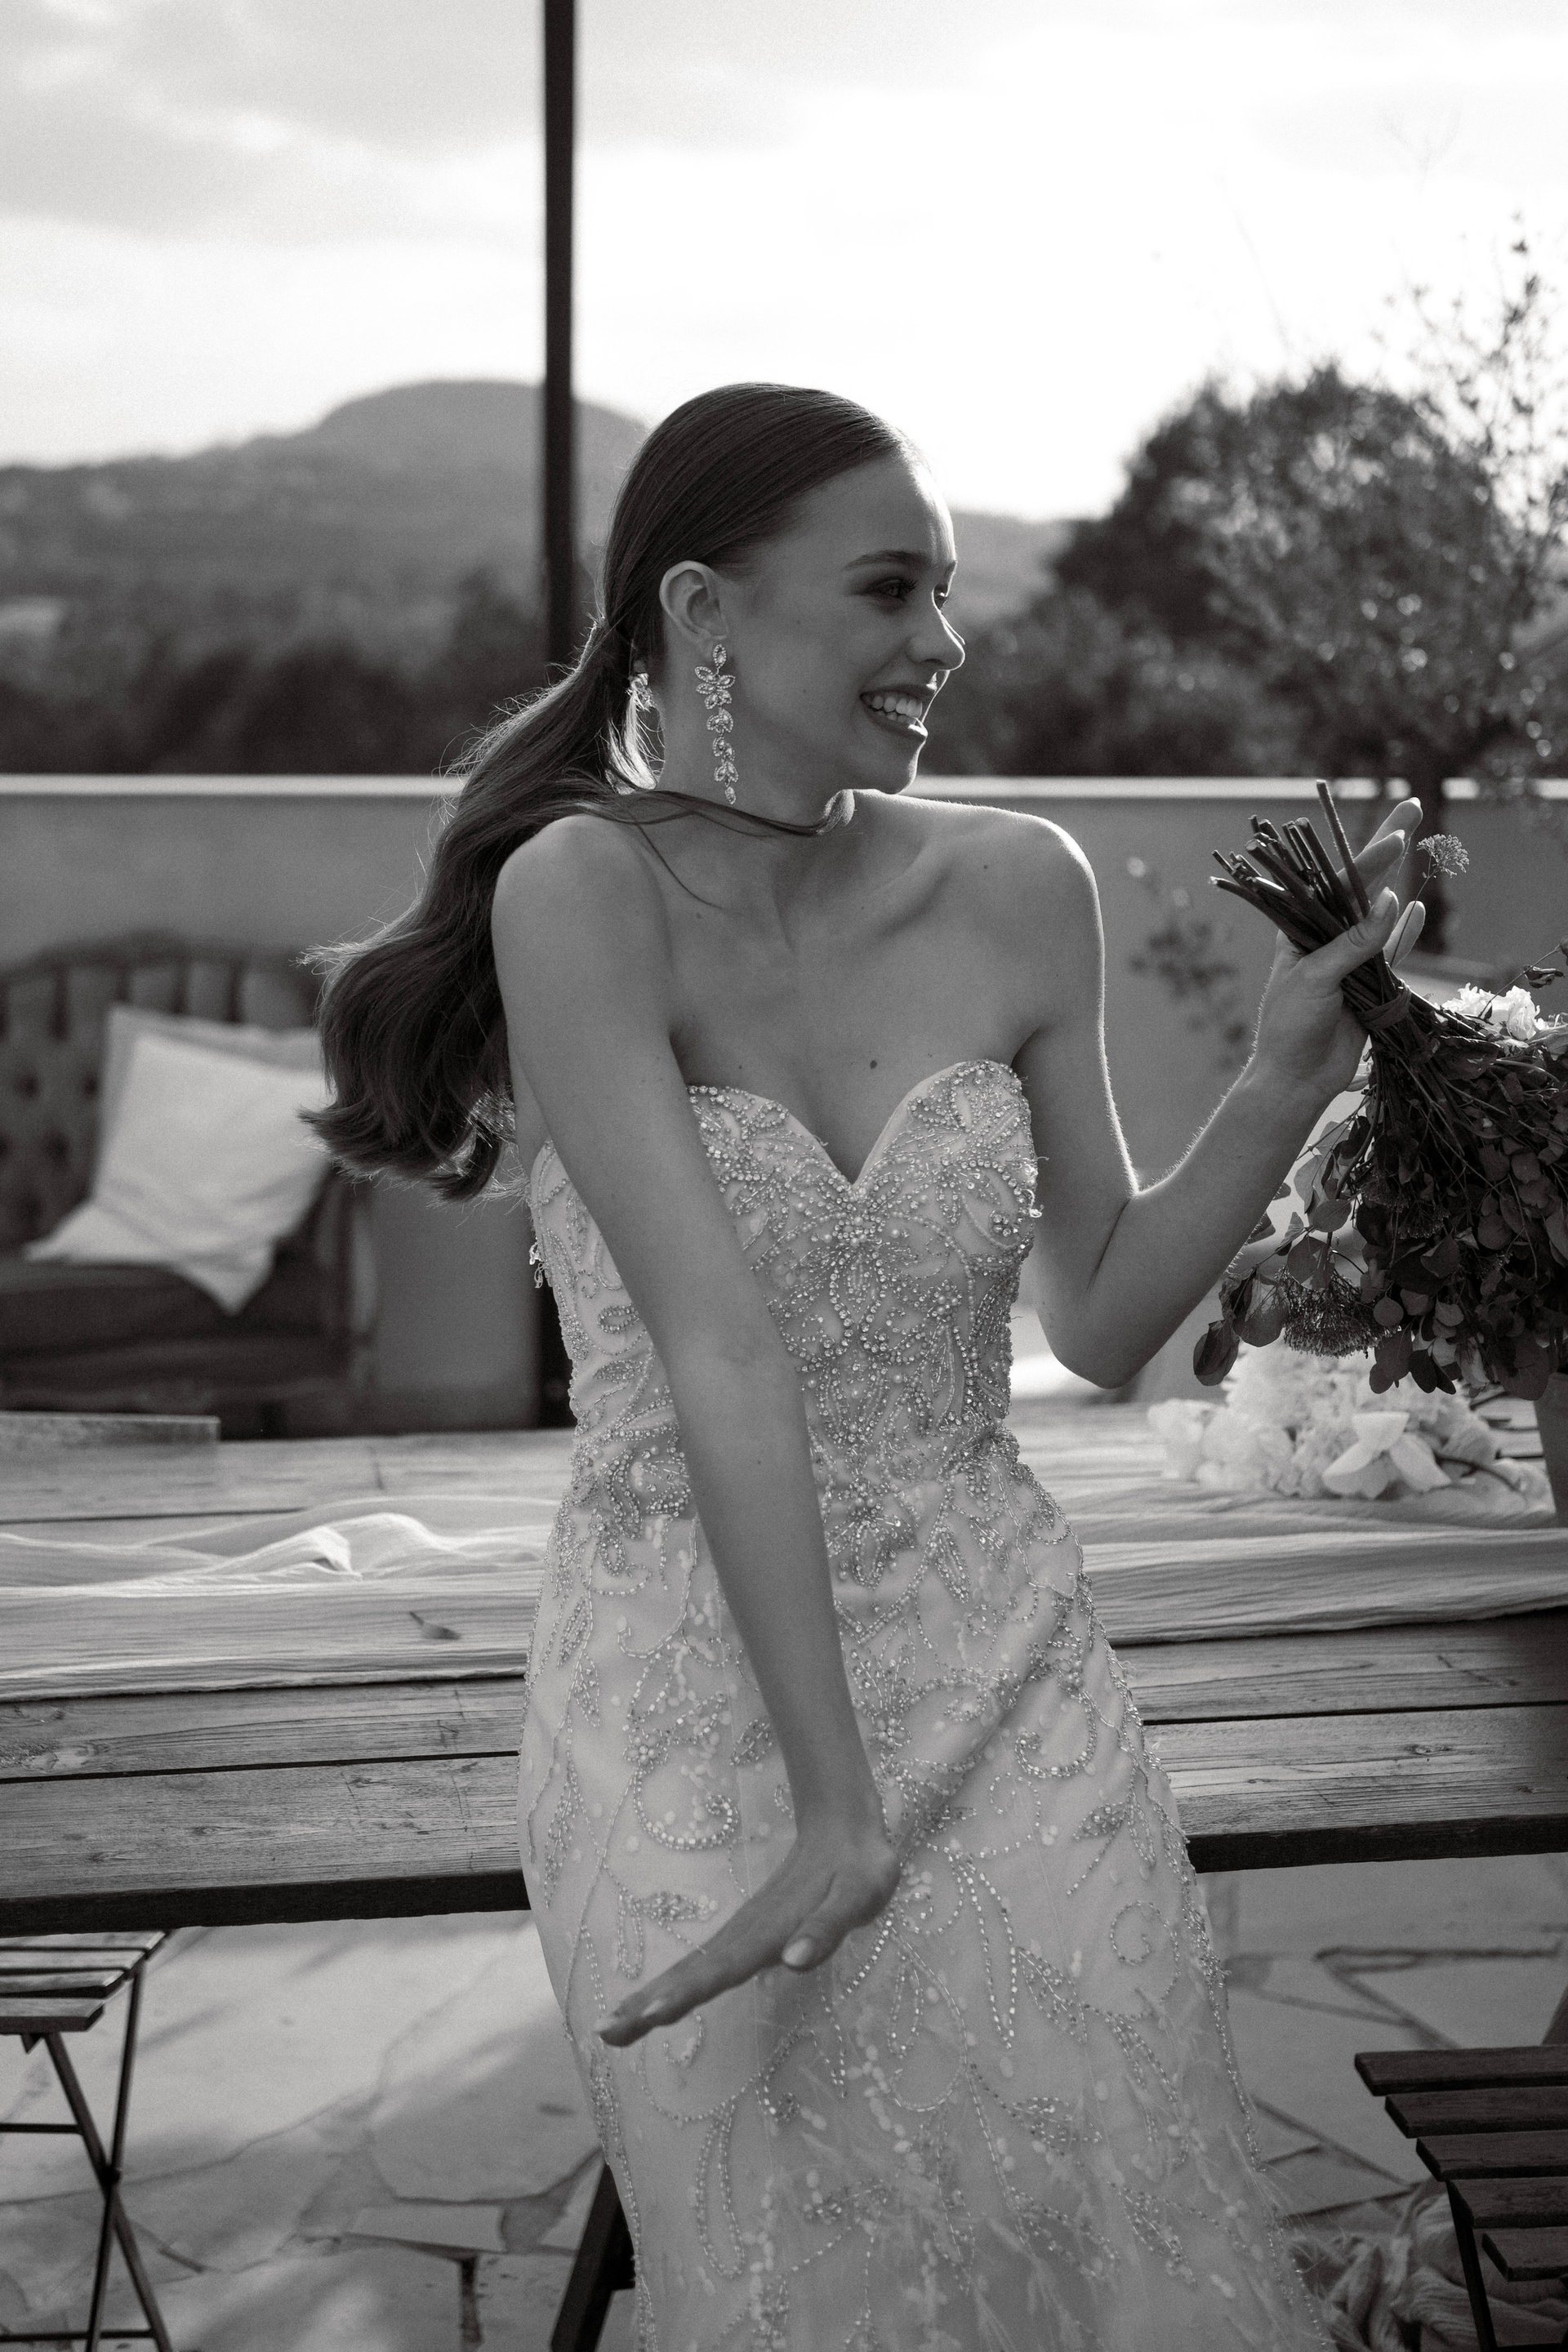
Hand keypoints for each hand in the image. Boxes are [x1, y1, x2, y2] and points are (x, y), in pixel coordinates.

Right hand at [592, 1803, 901, 2047]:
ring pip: (689, 1970)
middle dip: (648, 2003)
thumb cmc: (860, 1870)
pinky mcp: (744, 1937)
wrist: (845, 1831)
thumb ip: (826, 1929)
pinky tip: (651, 2004)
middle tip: (606, 2032)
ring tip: (610, 2028)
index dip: (689, 1991)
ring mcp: (741, 1934)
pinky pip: (701, 1966)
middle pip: (691, 1973)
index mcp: (770, 1931)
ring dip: (649, 1998)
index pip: (723, 1967)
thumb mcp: (858, 1897)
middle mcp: (748, 1934)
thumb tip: (793, 1961)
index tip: (653, 2013)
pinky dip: (671, 1986)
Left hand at [1249, 797, 1426, 1107]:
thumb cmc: (1290, 1025)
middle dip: (1386, 848)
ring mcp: (1350, 961)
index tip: (1395, 836)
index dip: (1367, 857)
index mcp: (1300, 930)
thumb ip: (1353, 942)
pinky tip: (1416, 909)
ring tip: (1420, 847)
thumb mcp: (1316, 978)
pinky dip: (1405, 934)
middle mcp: (1325, 939)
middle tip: (1412, 808)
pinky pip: (1392, 953)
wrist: (1296, 1078)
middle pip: (1362, 887)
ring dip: (1398, 881)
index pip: (1337, 883)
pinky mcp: (1370, 986)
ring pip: (1380, 916)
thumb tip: (1390, 902)